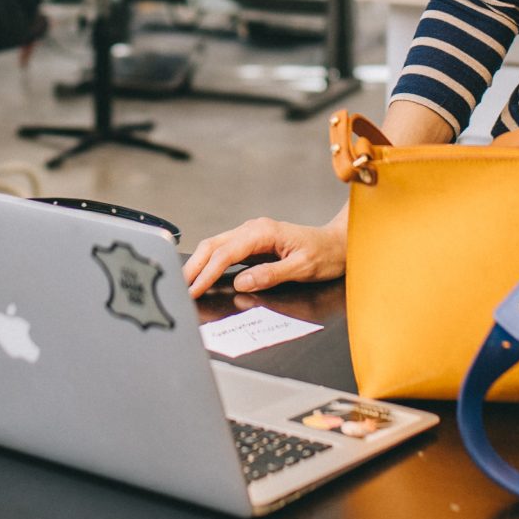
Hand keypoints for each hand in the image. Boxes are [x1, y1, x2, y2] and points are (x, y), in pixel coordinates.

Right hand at [182, 214, 346, 298]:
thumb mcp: (302, 268)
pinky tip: (203, 275)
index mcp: (264, 232)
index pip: (226, 253)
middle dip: (194, 266)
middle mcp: (254, 229)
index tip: (194, 290)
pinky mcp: (253, 244)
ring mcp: (252, 235)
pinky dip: (210, 263)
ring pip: (216, 246)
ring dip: (200, 264)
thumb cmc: (325, 254)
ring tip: (186, 284)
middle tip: (179, 287)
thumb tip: (241, 282)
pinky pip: (226, 251)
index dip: (207, 272)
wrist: (338, 244)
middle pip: (214, 245)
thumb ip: (271, 274)